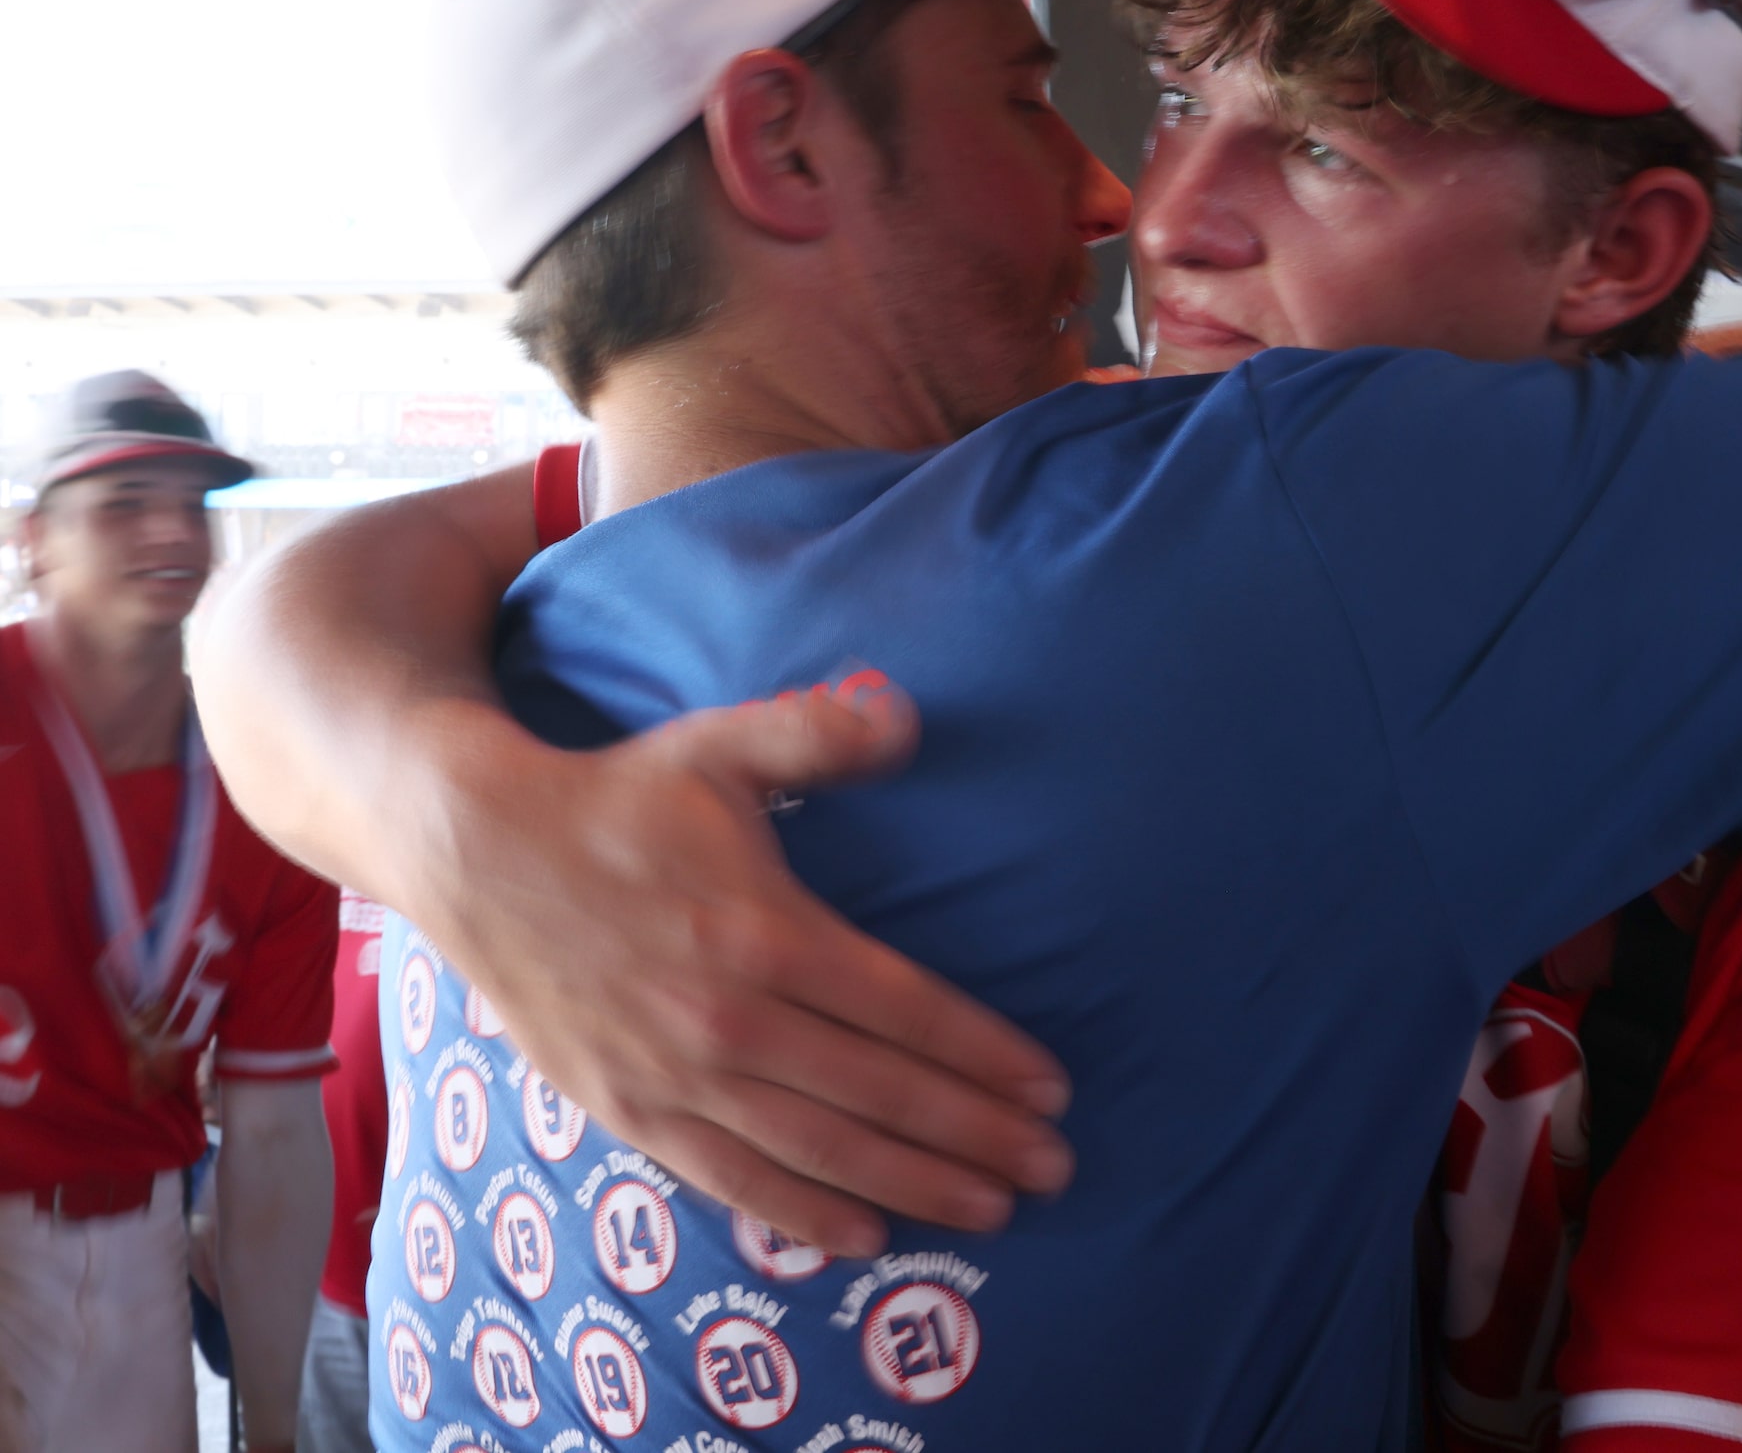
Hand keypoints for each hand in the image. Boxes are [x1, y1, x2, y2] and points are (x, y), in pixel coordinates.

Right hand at [413, 683, 1073, 1256]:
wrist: (477, 853)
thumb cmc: (617, 797)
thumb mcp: (720, 745)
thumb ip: (818, 731)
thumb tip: (905, 715)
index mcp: (763, 930)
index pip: (902, 1008)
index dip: (982, 1053)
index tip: (1049, 1087)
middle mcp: (727, 1018)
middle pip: (878, 1092)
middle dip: (975, 1135)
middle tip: (1052, 1166)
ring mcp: (674, 1076)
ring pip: (818, 1148)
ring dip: (912, 1184)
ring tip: (994, 1208)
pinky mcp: (628, 1110)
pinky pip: (729, 1179)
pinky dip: (800, 1214)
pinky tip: (864, 1238)